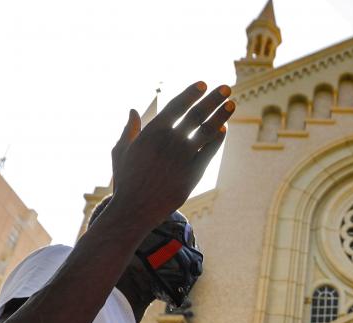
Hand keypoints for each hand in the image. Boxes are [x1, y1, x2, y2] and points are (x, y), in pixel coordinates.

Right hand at [107, 82, 233, 229]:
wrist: (136, 208)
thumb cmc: (126, 179)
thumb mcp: (121, 151)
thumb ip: (129, 130)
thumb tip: (133, 110)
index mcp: (152, 131)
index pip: (177, 106)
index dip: (191, 93)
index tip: (203, 84)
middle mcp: (170, 141)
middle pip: (196, 114)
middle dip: (213, 99)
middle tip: (226, 88)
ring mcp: (184, 156)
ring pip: (208, 131)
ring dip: (221, 115)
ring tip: (231, 103)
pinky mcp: (194, 173)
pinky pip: (210, 151)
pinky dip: (218, 139)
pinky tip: (223, 129)